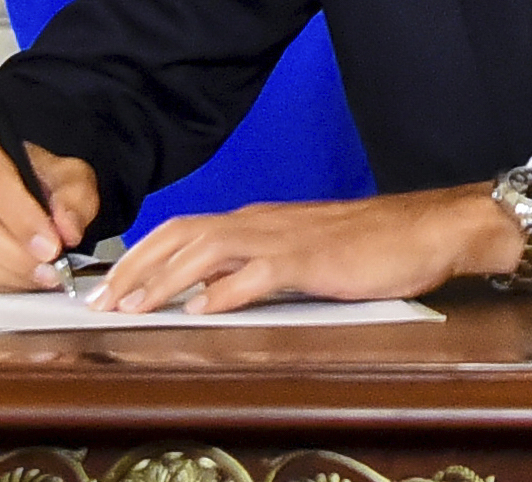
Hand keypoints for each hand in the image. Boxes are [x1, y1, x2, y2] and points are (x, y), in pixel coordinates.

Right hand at [0, 128, 96, 290]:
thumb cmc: (41, 178)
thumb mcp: (70, 175)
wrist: (22, 189)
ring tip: (42, 277)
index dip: (23, 219)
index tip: (52, 245)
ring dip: (5, 272)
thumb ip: (74, 198)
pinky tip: (21, 281)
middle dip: (15, 252)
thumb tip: (68, 230)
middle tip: (50, 268)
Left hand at [91, 182, 531, 314]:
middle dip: (134, 269)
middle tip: (99, 304)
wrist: (432, 228)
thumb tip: (207, 295)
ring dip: (164, 280)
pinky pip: (259, 272)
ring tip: (134, 309)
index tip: (107, 289)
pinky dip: (224, 292)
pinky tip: (203, 311)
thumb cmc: (373, 245)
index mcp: (260, 221)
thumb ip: (256, 270)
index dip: (140, 258)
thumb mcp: (303, 256)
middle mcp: (264, 222)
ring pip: (207, 251)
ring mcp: (288, 238)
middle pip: (181, 235)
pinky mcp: (314, 259)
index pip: (183, 231)